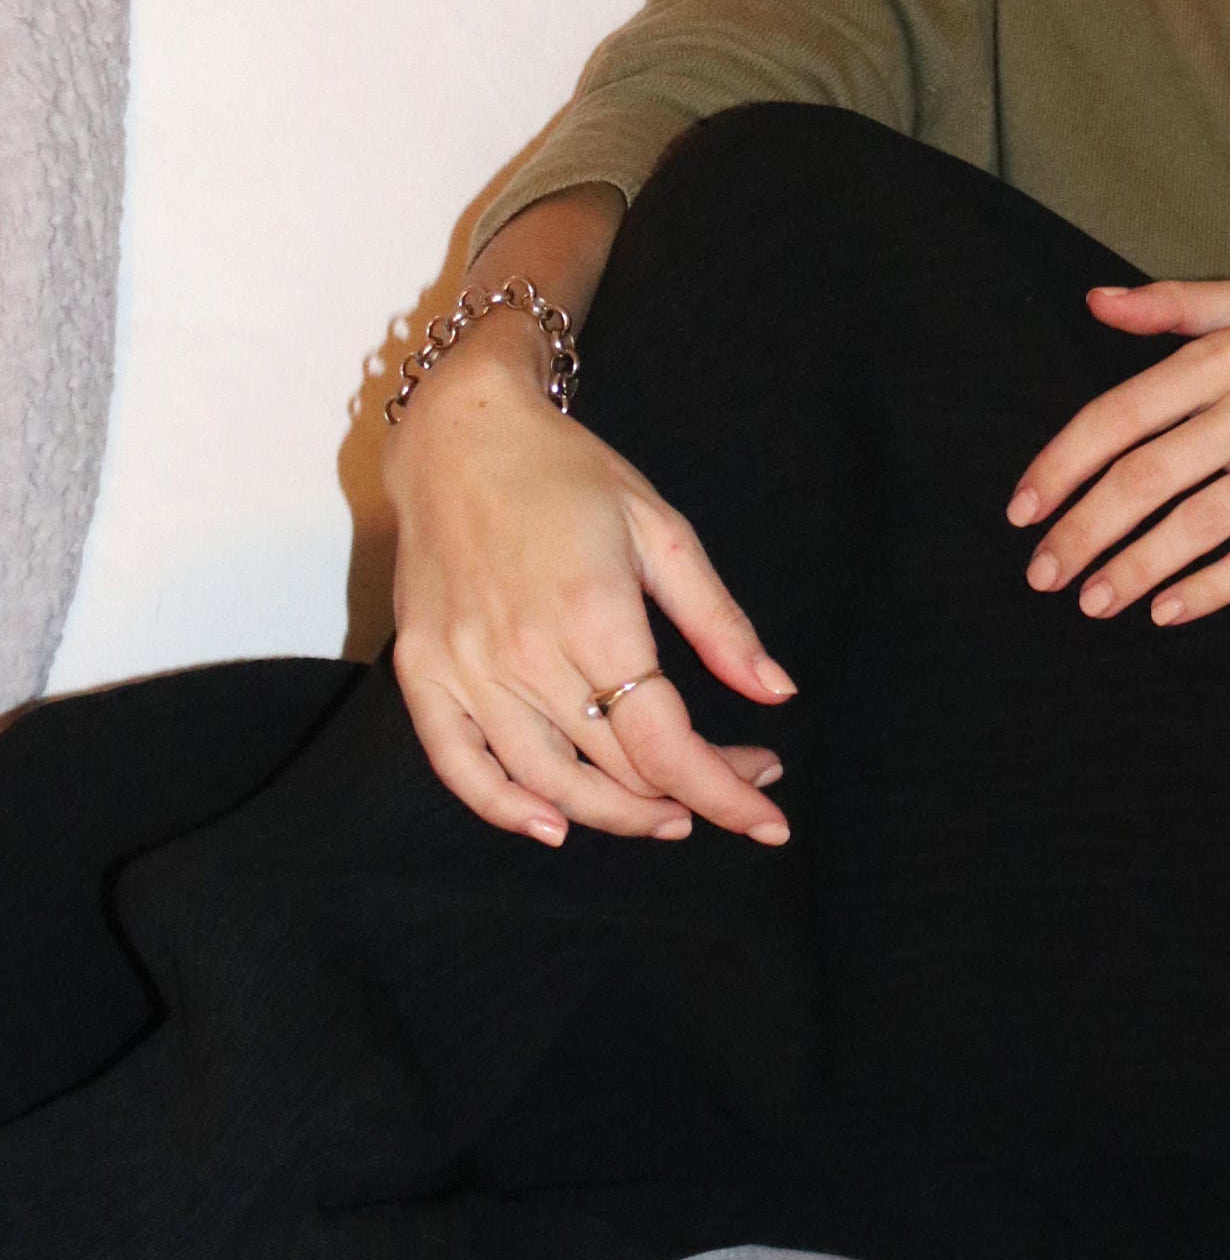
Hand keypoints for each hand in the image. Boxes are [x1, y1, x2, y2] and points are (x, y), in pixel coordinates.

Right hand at [387, 328, 799, 844]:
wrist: (461, 435)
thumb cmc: (568, 474)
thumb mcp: (660, 530)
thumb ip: (718, 620)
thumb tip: (777, 692)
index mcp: (595, 617)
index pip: (667, 745)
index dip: (724, 791)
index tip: (768, 817)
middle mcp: (525, 656)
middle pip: (618, 769)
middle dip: (690, 793)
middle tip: (735, 781)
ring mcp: (467, 669)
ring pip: (548, 783)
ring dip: (615, 814)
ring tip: (666, 814)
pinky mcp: (423, 671)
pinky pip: (460, 766)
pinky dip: (505, 809)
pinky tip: (554, 825)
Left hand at [1007, 279, 1229, 623]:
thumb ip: (1174, 303)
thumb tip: (1095, 302)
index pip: (1121, 414)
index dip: (1061, 466)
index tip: (1021, 509)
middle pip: (1146, 476)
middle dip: (1082, 531)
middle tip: (1041, 574)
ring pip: (1196, 522)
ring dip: (1132, 569)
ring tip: (1091, 601)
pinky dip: (1208, 589)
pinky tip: (1166, 611)